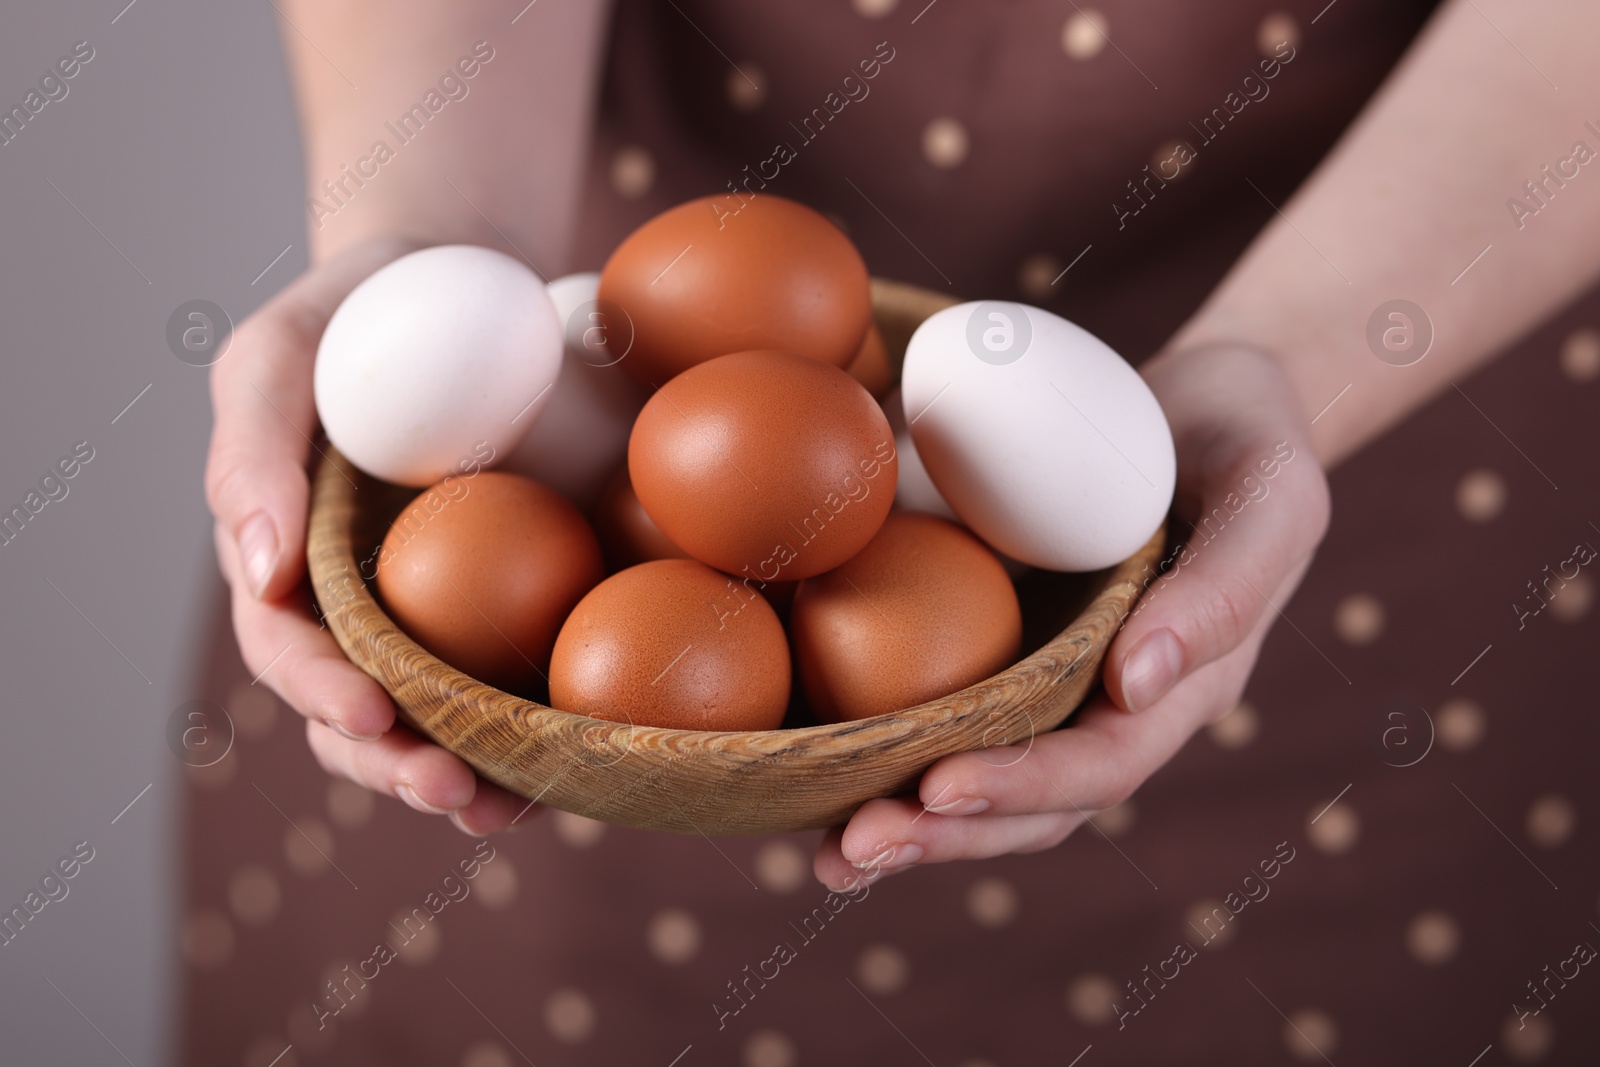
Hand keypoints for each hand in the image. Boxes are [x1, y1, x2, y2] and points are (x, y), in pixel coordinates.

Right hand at [205, 236, 531, 835]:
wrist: (455, 280)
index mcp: (287, 559)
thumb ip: (252, 453)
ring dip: (464, 774)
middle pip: (358, 712)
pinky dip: (531, 732)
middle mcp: (355, 601)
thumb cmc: (352, 314)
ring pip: (433, 718)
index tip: (372, 717)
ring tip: (507, 812)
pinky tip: (569, 769)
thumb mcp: (279, 356)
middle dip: (397, 764)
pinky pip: (511, 677)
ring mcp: (431, 607)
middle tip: (454, 791)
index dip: (322, 693)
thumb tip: (259, 577)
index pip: (289, 648)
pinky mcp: (505, 598)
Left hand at [812, 344, 1330, 888]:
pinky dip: (891, 754)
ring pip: (985, 782)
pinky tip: (817, 771)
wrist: (1208, 403)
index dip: (1023, 786)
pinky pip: (952, 715)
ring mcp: (1061, 684)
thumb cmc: (1250, 437)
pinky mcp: (1012, 649)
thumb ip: (1225, 587)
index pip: (1102, 765)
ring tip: (828, 860)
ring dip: (911, 825)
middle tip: (854, 850)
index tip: (938, 786)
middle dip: (944, 835)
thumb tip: (1135, 687)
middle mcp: (1116, 705)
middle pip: (1032, 806)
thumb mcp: (1271, 493)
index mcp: (1183, 687)